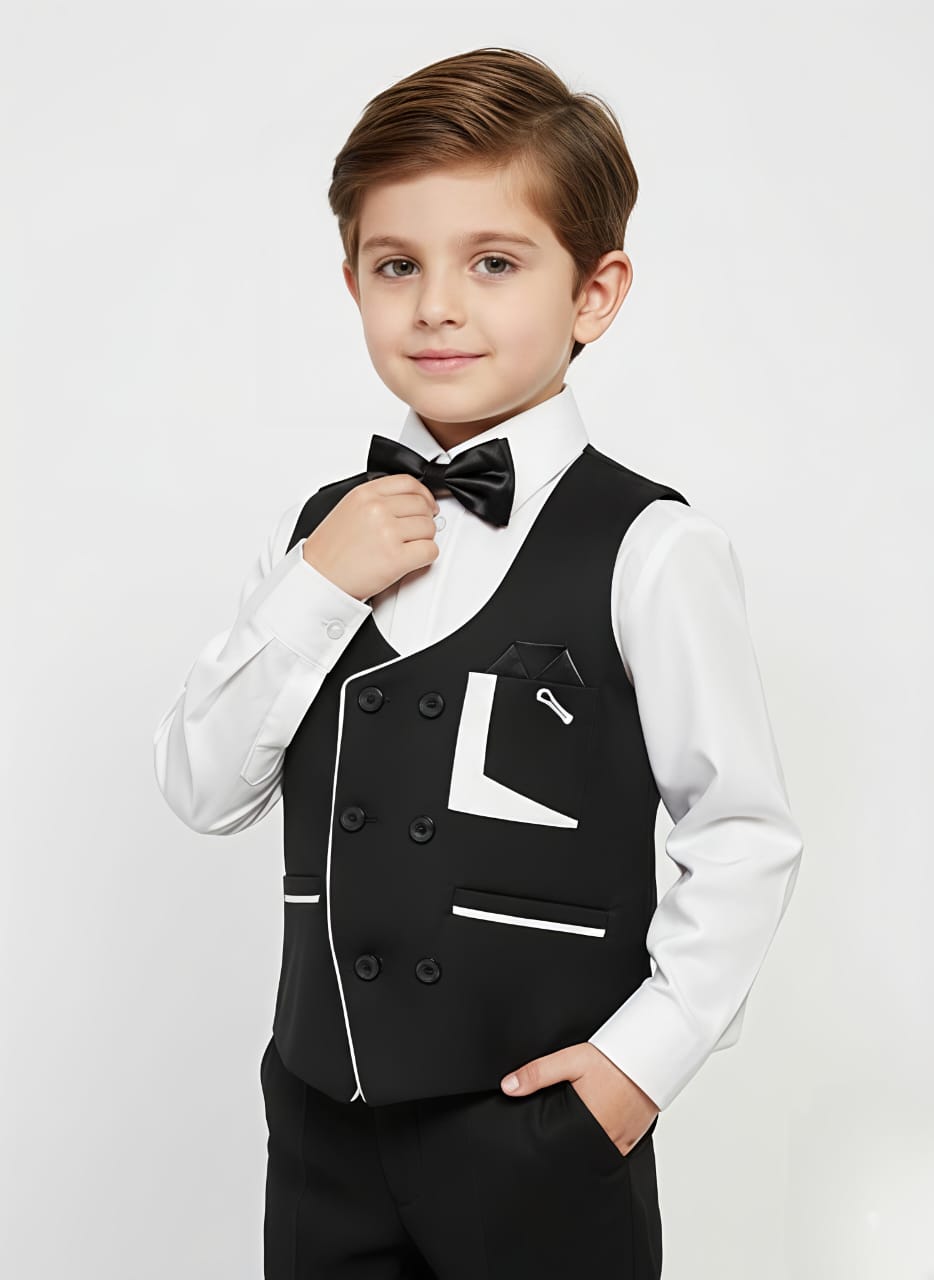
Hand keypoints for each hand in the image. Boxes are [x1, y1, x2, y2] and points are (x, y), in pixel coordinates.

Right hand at [302, 473, 440, 601]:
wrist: (319, 578)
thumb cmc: (330, 551)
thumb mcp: (348, 509)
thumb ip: (376, 500)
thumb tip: (407, 501)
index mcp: (365, 494)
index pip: (409, 483)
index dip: (423, 495)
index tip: (426, 505)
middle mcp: (377, 510)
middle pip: (423, 506)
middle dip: (425, 519)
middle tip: (417, 531)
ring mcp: (388, 532)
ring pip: (429, 528)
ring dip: (424, 539)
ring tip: (408, 547)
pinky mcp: (396, 558)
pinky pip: (430, 551)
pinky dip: (426, 556)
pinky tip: (412, 559)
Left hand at [500, 1042, 659, 1157]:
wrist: (651, 1055)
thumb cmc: (613, 1059)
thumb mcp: (571, 1060)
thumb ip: (538, 1073)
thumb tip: (507, 1087)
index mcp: (590, 1125)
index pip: (561, 1149)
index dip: (548, 1151)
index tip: (534, 1152)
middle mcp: (607, 1140)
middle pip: (578, 1155)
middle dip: (563, 1152)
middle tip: (548, 1148)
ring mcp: (622, 1143)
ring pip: (595, 1156)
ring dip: (582, 1150)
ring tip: (567, 1142)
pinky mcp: (632, 1139)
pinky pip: (611, 1151)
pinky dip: (599, 1147)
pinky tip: (589, 1136)